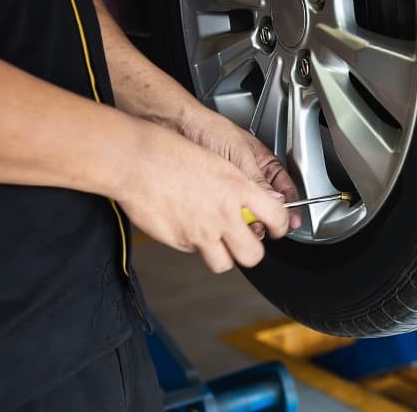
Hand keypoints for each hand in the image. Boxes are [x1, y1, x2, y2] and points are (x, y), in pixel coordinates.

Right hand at [117, 123, 289, 272]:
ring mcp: (200, 232)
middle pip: (252, 255)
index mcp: (237, 189)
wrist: (134, 161)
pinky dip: (194, 243)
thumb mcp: (218, 162)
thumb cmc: (170, 153)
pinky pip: (193, 252)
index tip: (279, 228)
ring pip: (223, 263)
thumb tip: (255, 201)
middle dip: (253, 253)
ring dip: (223, 255)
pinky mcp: (178, 242)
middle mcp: (222, 214)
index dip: (282, 227)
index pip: (276, 216)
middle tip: (247, 243)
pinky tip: (185, 223)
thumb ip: (240, 186)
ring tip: (216, 239)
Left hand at [179, 108, 302, 233]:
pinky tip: (229, 218)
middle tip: (264, 224)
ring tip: (246, 223)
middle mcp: (251, 176)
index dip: (290, 204)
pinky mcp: (216, 195)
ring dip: (248, 219)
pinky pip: (229, 210)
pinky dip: (231, 217)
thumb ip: (257, 180)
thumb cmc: (211, 129)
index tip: (292, 221)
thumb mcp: (240, 155)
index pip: (285, 188)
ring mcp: (233, 187)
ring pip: (249, 210)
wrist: (179, 126)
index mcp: (264, 162)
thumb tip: (274, 201)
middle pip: (268, 204)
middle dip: (267, 216)